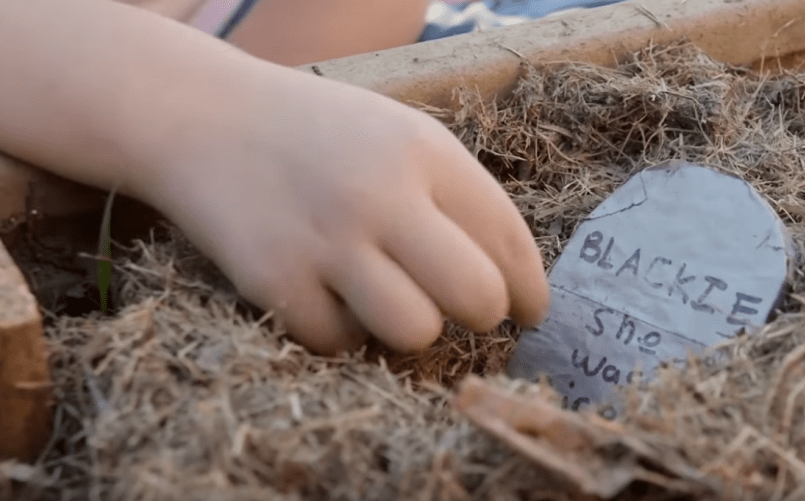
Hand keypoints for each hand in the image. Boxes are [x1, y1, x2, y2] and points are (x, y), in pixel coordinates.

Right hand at [141, 67, 549, 353]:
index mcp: (425, 151)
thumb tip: (511, 283)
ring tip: (388, 298)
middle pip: (477, 297)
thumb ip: (456, 197)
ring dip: (411, 327)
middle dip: (483, 316)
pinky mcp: (274, 281)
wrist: (205, 118)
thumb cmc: (320, 136)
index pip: (509, 240)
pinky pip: (341, 342)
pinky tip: (327, 293)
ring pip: (415, 331)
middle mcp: (382, 195)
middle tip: (467, 312)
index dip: (531, 291)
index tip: (531, 313)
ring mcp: (326, 240)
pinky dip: (342, 330)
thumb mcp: (400, 137)